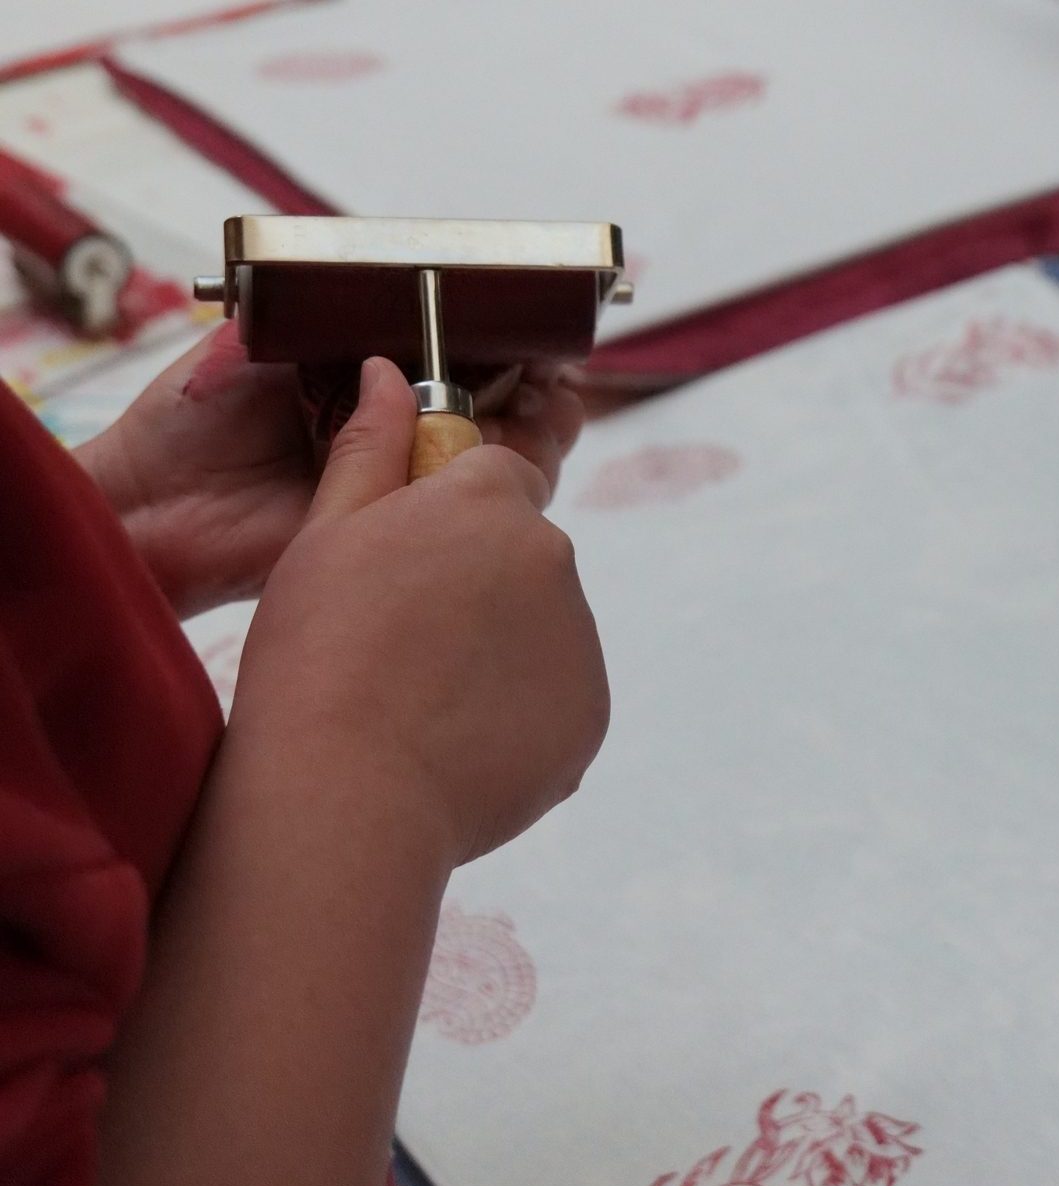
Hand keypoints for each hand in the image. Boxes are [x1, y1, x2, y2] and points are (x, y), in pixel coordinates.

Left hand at [74, 323, 586, 617]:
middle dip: (535, 382)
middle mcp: (391, 429)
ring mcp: (401, 483)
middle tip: (553, 366)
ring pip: (498, 456)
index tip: (530, 318)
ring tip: (550, 399)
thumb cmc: (185, 422)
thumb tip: (402, 300)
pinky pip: (472, 510)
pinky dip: (511, 476)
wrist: (149, 509)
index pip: (451, 353)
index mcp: (359, 380)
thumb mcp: (258, 343)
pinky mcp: (402, 534)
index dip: (498, 337)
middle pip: (492, 403)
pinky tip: (527, 441)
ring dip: (537, 424)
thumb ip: (326, 321)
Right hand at [227, 359, 608, 865]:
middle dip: (478, 585)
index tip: (407, 563)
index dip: (450, 516)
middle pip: (524, 554)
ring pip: (543, 628)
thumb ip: (371, 447)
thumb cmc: (317, 655)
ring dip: (500, 651)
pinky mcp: (592, 713)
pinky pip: (558, 698)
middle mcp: (555, 557)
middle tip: (402, 642)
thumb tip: (388, 371)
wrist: (348, 793)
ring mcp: (581, 639)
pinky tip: (454, 742)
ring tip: (421, 701)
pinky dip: (518, 715)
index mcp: (491, 500)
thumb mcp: (325, 535)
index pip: (496, 477)